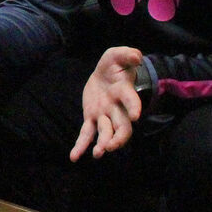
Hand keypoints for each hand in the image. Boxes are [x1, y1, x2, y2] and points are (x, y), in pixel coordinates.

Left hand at [69, 46, 143, 161]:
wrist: (106, 74)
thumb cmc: (115, 65)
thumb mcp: (118, 55)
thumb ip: (127, 54)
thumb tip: (137, 56)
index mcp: (124, 91)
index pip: (131, 100)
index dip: (134, 107)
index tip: (136, 116)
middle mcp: (117, 108)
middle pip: (122, 126)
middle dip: (119, 137)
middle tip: (112, 145)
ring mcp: (104, 115)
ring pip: (106, 133)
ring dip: (103, 143)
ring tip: (98, 153)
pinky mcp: (91, 118)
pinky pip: (86, 134)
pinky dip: (81, 146)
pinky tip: (74, 157)